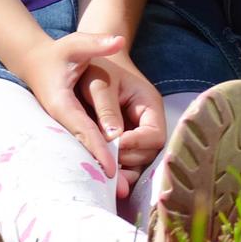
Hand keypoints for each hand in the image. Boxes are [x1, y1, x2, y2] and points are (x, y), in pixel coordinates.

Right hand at [6, 29, 132, 180]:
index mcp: (62, 104)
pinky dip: (99, 159)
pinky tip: (115, 175)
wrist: (32, 61)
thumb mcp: (75, 44)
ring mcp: (64, 127)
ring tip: (121, 191)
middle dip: (102, 168)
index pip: (84, 129)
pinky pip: (86, 146)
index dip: (99, 149)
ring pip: (84, 151)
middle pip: (84, 148)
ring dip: (102, 168)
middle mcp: (62, 120)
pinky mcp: (69, 129)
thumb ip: (96, 43)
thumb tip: (118, 40)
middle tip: (121, 192)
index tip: (113, 168)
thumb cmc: (56, 53)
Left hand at [78, 49, 165, 198]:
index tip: (116, 147)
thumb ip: (106, 108)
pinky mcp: (123, 139)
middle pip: (148, 152)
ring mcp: (136, 132)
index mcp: (148, 105)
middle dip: (130, 161)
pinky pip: (125, 158)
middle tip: (109, 169)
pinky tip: (104, 177)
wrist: (86, 59)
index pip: (154, 135)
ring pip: (138, 159)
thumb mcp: (98, 82)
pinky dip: (117, 167)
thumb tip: (113, 139)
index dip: (137, 144)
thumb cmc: (94, 67)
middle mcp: (147, 121)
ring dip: (124, 170)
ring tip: (109, 182)